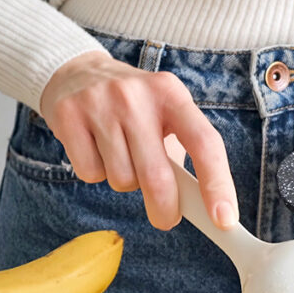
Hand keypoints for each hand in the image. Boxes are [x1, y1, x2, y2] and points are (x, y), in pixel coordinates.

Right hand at [39, 50, 238, 230]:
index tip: (225, 220)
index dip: (218, 184)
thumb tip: (200, 207)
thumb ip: (184, 155)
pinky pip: (90, 173)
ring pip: (122, 179)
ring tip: (121, 155)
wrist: (78, 73)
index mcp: (172, 94)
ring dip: (125, 182)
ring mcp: (100, 103)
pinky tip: (96, 148)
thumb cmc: (134, 107)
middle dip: (165, 209)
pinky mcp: (68, 114)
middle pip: (157, 175)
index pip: (204, 143)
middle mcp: (136, 95)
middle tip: (166, 218)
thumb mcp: (165, 115)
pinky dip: (96, 173)